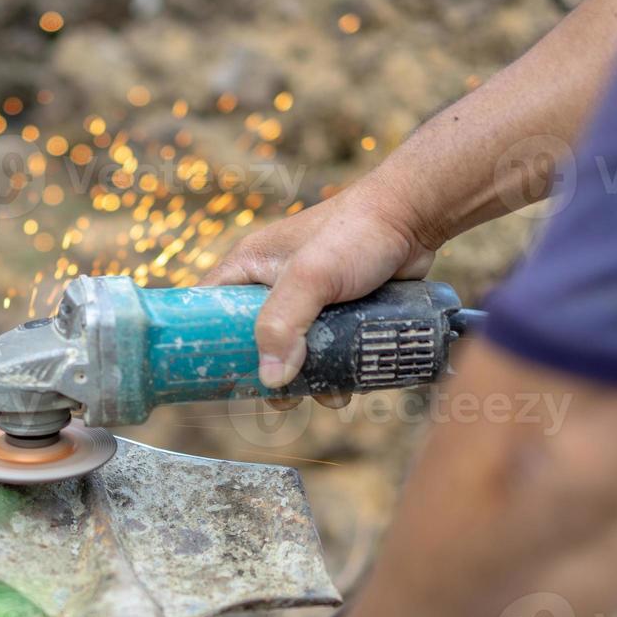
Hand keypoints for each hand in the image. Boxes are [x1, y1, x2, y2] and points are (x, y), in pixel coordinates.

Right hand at [200, 179, 436, 399]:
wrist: (414, 217)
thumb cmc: (356, 233)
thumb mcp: (311, 277)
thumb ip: (283, 324)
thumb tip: (270, 381)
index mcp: (248, 267)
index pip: (206, 308)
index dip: (202, 343)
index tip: (212, 378)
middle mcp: (270, 285)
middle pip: (250, 341)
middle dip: (267, 375)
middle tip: (282, 399)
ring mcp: (305, 300)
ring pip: (291, 352)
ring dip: (308, 380)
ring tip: (330, 394)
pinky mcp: (336, 311)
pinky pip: (323, 350)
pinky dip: (333, 371)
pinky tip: (350, 383)